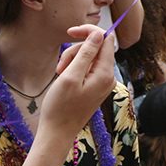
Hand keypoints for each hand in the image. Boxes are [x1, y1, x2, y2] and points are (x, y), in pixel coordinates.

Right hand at [43, 25, 116, 139]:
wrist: (57, 133)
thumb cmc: (60, 107)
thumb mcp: (70, 76)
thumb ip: (86, 53)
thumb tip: (99, 34)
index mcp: (105, 72)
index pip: (105, 39)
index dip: (89, 32)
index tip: (70, 32)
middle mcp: (108, 76)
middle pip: (96, 48)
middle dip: (76, 51)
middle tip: (60, 66)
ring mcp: (102, 82)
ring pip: (89, 59)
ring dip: (72, 61)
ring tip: (59, 74)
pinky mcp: (95, 87)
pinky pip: (87, 70)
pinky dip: (74, 70)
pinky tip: (63, 79)